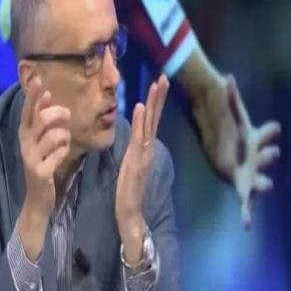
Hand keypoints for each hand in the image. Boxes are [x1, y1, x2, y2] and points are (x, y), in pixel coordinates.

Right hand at [18, 78, 70, 259]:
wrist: (38, 197)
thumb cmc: (42, 164)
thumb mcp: (40, 140)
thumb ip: (41, 118)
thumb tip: (46, 93)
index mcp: (24, 133)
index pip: (28, 110)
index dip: (33, 95)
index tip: (39, 79)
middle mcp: (25, 143)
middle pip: (42, 119)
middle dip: (58, 113)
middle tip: (67, 115)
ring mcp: (31, 158)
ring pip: (55, 135)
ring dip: (65, 136)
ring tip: (63, 143)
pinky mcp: (40, 171)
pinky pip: (60, 152)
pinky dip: (64, 152)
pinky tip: (59, 159)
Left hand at [115, 75, 168, 263]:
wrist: (130, 212)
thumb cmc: (128, 191)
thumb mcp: (130, 166)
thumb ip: (135, 152)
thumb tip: (137, 139)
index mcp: (145, 149)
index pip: (151, 122)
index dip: (155, 103)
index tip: (158, 85)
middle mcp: (148, 149)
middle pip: (154, 118)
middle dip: (159, 98)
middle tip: (163, 77)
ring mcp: (144, 154)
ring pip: (150, 124)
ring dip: (153, 104)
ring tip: (157, 84)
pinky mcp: (136, 161)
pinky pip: (139, 138)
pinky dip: (140, 122)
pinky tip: (140, 107)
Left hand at [203, 75, 280, 227]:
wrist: (225, 145)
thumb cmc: (232, 130)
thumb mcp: (230, 114)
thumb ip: (230, 97)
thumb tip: (227, 78)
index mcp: (257, 139)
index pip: (268, 134)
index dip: (271, 132)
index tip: (272, 129)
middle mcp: (257, 157)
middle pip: (266, 157)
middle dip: (269, 156)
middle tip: (271, 154)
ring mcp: (250, 173)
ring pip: (259, 180)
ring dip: (262, 183)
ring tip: (266, 186)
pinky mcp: (241, 186)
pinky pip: (246, 201)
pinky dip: (247, 213)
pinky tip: (246, 224)